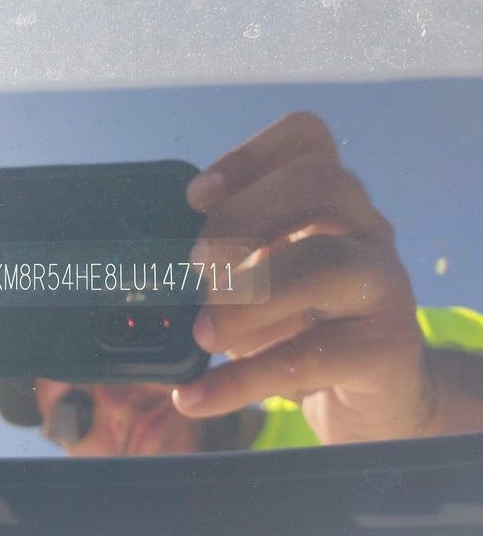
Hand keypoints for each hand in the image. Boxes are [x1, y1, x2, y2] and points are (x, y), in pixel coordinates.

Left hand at [173, 112, 434, 443]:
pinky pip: (314, 357)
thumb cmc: (300, 325)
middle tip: (196, 267)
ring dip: (249, 297)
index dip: (248, 157)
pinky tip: (196, 396)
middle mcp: (365, 229)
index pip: (306, 139)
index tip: (195, 197)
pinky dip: (242, 380)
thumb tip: (148, 274)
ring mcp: (384, 285)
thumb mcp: (256, 282)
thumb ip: (218, 266)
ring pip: (326, 263)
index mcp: (329, 202)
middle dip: (244, 217)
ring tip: (202, 334)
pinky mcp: (387, 348)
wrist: (371, 395)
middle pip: (320, 183)